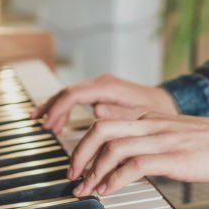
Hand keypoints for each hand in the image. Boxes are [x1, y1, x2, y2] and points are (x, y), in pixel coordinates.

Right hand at [31, 73, 178, 132]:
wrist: (169, 103)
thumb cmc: (159, 112)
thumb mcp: (142, 116)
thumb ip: (120, 114)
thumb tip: (96, 111)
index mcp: (109, 87)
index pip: (74, 94)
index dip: (58, 109)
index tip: (48, 125)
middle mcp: (103, 83)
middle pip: (67, 92)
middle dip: (51, 108)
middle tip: (38, 123)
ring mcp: (102, 87)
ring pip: (70, 94)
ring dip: (56, 108)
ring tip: (45, 125)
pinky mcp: (102, 93)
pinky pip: (77, 98)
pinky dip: (65, 109)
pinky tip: (59, 122)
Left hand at [70, 113, 208, 196]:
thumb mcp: (177, 136)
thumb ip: (151, 141)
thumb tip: (129, 157)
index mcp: (151, 118)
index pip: (106, 120)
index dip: (84, 142)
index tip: (77, 165)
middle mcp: (152, 124)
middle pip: (100, 128)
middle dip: (79, 152)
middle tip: (72, 175)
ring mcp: (162, 139)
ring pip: (112, 146)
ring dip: (92, 170)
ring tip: (85, 189)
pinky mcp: (173, 157)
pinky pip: (134, 165)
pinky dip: (114, 180)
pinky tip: (108, 191)